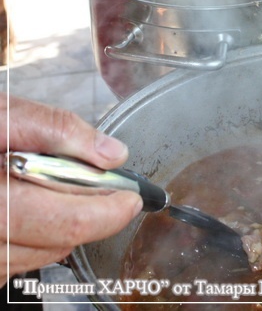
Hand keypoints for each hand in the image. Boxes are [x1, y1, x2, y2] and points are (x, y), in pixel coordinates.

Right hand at [0, 94, 142, 282]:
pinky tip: (36, 209)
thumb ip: (57, 130)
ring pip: (40, 257)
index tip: (132, 198)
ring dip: (65, 228)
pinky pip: (16, 262)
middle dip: (93, 217)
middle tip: (111, 194)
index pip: (65, 220)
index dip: (108, 211)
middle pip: (56, 242)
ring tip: (62, 193)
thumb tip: (112, 154)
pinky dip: (38, 238)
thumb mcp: (3, 116)